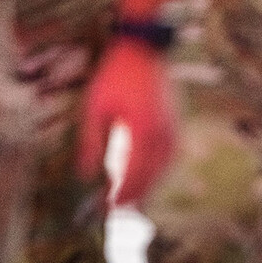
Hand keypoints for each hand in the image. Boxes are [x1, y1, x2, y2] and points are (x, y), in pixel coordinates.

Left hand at [80, 39, 176, 205]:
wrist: (144, 49)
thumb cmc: (115, 75)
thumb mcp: (95, 108)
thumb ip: (91, 143)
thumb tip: (85, 175)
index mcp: (143, 131)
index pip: (134, 174)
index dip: (123, 195)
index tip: (111, 209)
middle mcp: (163, 134)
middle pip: (151, 177)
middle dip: (136, 197)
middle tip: (120, 213)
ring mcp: (173, 130)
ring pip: (164, 170)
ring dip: (149, 187)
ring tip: (135, 202)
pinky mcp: (176, 125)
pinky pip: (170, 158)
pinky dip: (159, 172)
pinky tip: (148, 179)